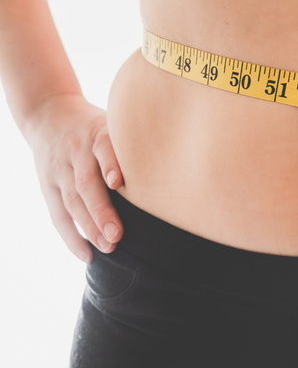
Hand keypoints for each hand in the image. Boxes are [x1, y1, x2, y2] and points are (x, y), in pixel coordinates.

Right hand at [23, 93, 123, 262]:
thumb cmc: (98, 127)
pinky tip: (88, 255)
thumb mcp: (115, 123)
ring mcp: (59, 170)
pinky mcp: (48, 185)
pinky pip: (58, 215)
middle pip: (85, 184)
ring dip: (90, 227)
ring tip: (109, 247)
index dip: (110, 164)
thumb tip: (179, 164)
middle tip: (118, 234)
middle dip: (101, 211)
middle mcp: (75, 153)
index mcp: (96, 134)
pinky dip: (72, 237)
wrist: (48, 112)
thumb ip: (136, 142)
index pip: (102, 148)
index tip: (118, 182)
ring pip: (72, 202)